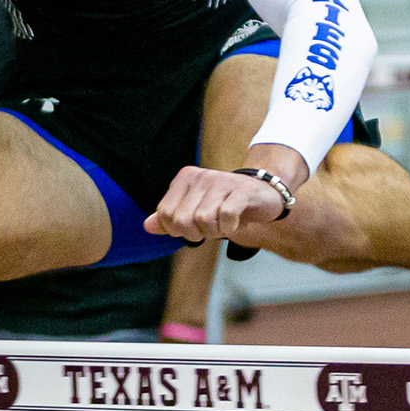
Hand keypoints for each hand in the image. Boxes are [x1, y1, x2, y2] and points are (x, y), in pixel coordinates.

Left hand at [143, 166, 285, 241]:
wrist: (262, 194)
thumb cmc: (223, 204)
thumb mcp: (194, 210)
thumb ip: (169, 218)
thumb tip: (147, 226)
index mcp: (185, 178)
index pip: (165, 214)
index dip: (177, 230)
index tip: (192, 227)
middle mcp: (201, 176)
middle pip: (182, 220)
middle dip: (195, 234)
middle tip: (208, 229)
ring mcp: (222, 182)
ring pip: (204, 220)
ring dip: (214, 232)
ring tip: (222, 225)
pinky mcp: (242, 191)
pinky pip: (226, 216)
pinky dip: (229, 228)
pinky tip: (234, 222)